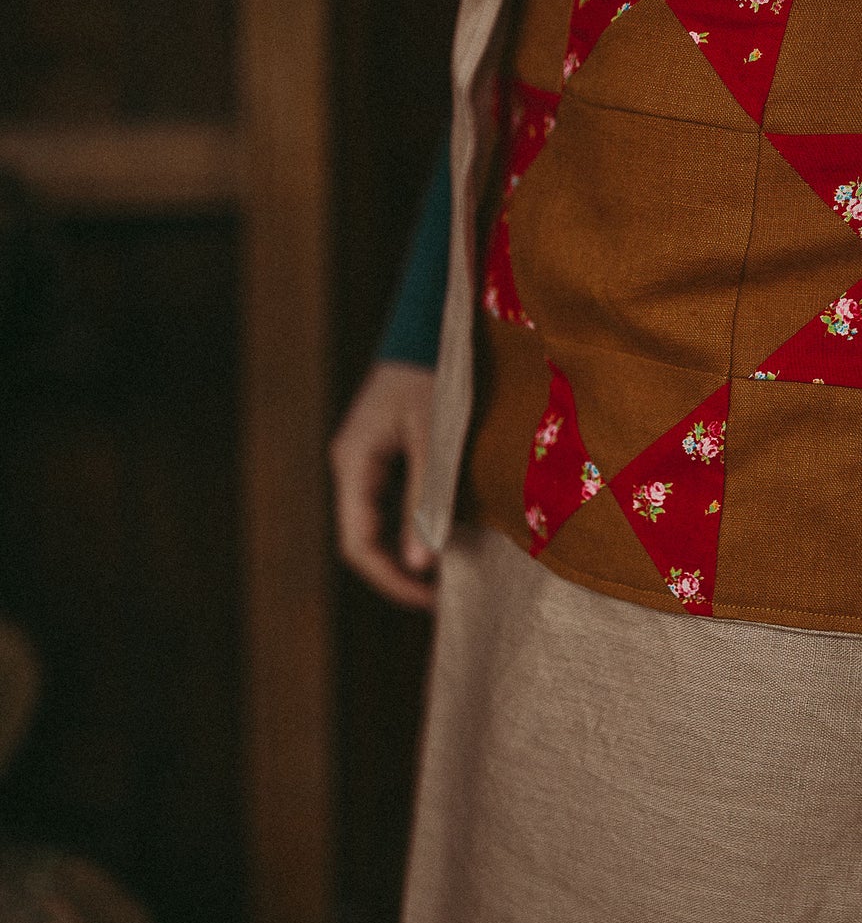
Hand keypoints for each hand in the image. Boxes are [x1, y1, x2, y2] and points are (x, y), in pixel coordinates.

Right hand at [330, 361, 438, 609]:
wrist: (429, 321)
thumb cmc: (435, 371)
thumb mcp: (435, 436)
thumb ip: (427, 497)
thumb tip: (422, 564)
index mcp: (354, 463)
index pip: (358, 544)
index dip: (392, 580)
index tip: (432, 601)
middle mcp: (351, 466)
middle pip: (362, 539)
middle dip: (400, 572)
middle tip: (444, 596)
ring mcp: (364, 459)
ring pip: (375, 523)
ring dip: (406, 551)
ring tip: (450, 571)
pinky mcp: (382, 453)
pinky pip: (389, 502)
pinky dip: (412, 525)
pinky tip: (444, 533)